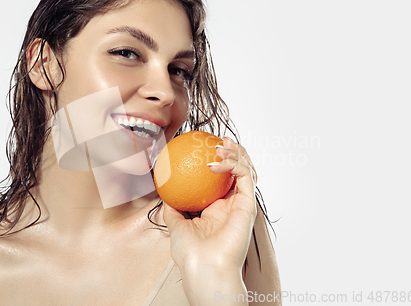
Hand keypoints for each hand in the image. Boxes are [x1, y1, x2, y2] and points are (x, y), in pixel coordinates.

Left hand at [163, 136, 257, 273]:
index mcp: (216, 208)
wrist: (204, 269)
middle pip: (237, 170)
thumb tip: (163, 192)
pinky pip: (245, 177)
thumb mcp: (175, 225)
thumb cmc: (190, 253)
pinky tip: (218, 161)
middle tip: (218, 141)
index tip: (204, 148)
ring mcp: (240, 204)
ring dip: (236, 153)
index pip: (221, 178)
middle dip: (232, 151)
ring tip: (221, 144)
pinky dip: (234, 165)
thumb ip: (172, 208)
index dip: (218, 161)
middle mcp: (230, 204)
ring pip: (246, 170)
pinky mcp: (247, 205)